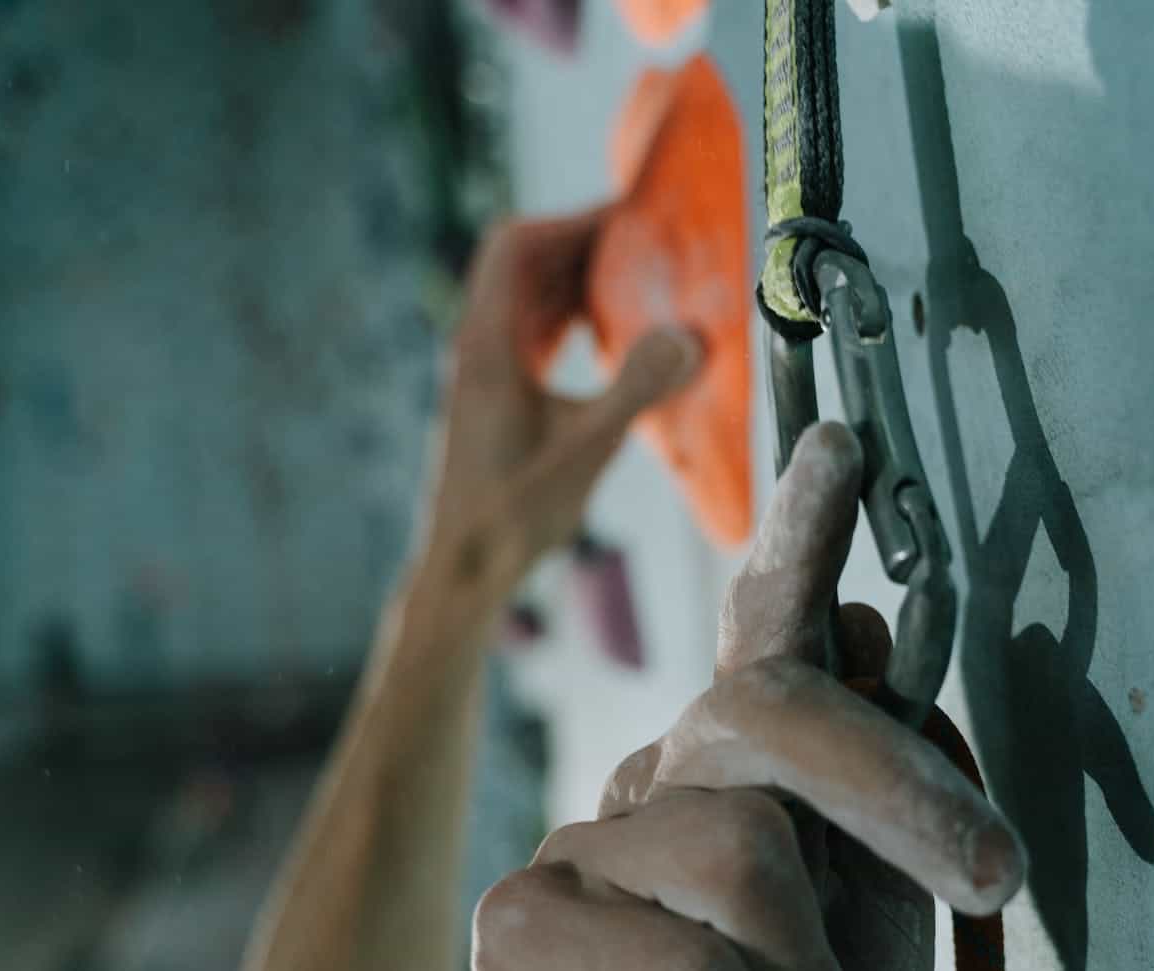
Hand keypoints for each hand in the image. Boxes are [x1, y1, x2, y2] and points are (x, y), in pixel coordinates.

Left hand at [422, 210, 701, 597]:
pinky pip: (531, 334)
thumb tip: (691, 337)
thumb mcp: (586, 448)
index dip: (568, 221)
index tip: (623, 218)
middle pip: (523, 265)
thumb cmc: (513, 513)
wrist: (463, 568)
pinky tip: (607, 338)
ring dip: (576, 283)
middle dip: (581, 246)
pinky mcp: (493, 396)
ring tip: (635, 283)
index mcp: (487, 344)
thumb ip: (638, 389)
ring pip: (527, 299)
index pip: (515, 246)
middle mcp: (477, 347)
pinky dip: (569, 321)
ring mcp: (482, 371)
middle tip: (643, 246)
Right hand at [472, 423, 1028, 970]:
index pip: (768, 629)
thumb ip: (877, 790)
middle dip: (897, 789)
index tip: (847, 441)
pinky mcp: (517, 931)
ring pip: (740, 845)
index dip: (804, 527)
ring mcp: (579, 848)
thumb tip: (866, 625)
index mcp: (744, 779)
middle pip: (771, 706)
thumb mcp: (881, 928)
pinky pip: (677, 957)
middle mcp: (655, 785)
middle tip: (992, 876)